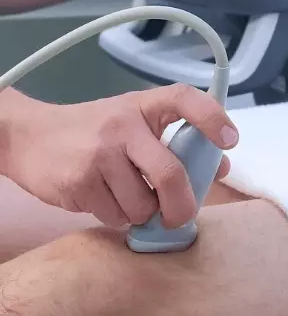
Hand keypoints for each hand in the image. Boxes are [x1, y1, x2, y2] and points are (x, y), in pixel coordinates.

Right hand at [5, 84, 238, 227]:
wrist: (30, 137)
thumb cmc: (93, 132)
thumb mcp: (133, 126)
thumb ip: (175, 144)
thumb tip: (219, 169)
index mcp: (141, 106)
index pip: (183, 98)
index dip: (212, 118)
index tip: (230, 141)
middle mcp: (122, 126)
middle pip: (170, 175)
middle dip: (182, 206)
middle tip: (180, 216)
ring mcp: (98, 156)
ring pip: (143, 206)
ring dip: (141, 211)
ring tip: (125, 195)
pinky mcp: (79, 184)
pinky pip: (116, 216)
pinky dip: (117, 215)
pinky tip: (103, 197)